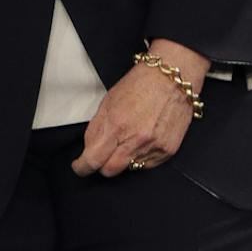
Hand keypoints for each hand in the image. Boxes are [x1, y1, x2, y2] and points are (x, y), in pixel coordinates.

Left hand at [72, 37, 209, 177]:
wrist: (172, 80)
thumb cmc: (139, 86)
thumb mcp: (107, 102)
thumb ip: (96, 128)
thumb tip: (89, 149)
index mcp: (116, 125)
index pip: (93, 159)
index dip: (83, 167)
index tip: (80, 167)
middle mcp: (135, 140)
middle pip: (110, 171)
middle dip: (102, 166)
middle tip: (102, 156)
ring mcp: (154, 147)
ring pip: (129, 168)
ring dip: (123, 160)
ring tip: (127, 140)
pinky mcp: (168, 150)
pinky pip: (148, 165)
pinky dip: (140, 158)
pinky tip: (142, 141)